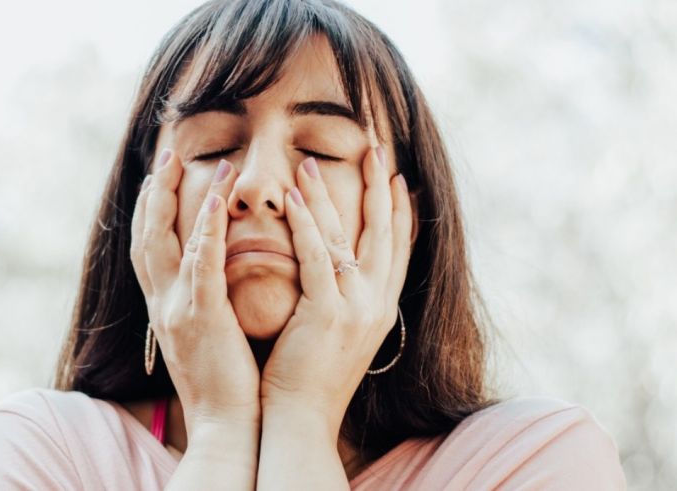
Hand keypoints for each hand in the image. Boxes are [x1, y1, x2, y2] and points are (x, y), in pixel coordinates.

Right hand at [130, 149, 260, 431]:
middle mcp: (162, 303)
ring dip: (180, 198)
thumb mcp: (203, 334)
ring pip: (168, 242)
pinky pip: (202, 264)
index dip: (149, 209)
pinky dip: (206, 229)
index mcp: (163, 306)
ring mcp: (177, 309)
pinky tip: (217, 200)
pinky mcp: (203, 318)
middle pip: (146, 235)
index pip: (147, 248)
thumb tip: (210, 274)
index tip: (159, 176)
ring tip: (199, 163)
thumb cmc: (223, 380)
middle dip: (155, 192)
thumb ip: (200, 301)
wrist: (225, 423)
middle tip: (168, 154)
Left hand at [260, 146, 412, 436]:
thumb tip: (336, 273)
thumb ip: (344, 299)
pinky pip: (318, 257)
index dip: (401, 212)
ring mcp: (356, 307)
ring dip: (331, 197)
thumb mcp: (340, 333)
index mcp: (382, 308)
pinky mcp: (327, 312)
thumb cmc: (310, 375)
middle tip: (376, 149)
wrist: (302, 417)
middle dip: (380, 188)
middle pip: (385, 234)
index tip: (398, 178)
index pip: (399, 250)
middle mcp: (377, 304)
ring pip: (348, 238)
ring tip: (312, 164)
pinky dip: (307, 224)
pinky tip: (294, 198)